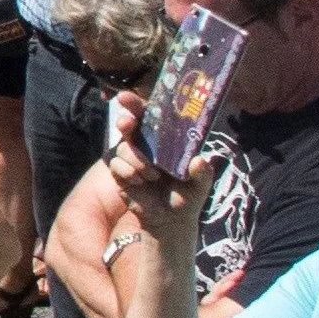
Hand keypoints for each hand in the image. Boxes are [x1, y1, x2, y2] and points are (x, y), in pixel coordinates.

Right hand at [101, 91, 214, 215]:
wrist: (169, 220)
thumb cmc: (187, 197)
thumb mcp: (199, 186)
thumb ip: (202, 174)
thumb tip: (200, 160)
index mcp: (165, 140)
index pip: (151, 116)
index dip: (138, 104)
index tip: (127, 97)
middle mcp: (147, 145)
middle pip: (129, 123)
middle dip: (126, 120)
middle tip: (127, 124)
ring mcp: (132, 158)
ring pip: (123, 146)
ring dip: (136, 158)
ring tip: (152, 176)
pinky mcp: (121, 173)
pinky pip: (116, 164)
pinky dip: (127, 172)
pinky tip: (139, 182)